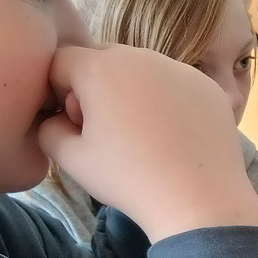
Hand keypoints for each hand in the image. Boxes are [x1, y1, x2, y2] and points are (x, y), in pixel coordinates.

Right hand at [41, 45, 257, 241]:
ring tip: (143, 137)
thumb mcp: (71, 159)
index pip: (61, 61)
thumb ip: (48, 128)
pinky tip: (173, 138)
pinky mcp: (208, 87)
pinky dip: (167, 102)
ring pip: (141, 70)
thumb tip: (57, 117)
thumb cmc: (129, 180)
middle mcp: (142, 56)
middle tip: (107, 130)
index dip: (58, 92)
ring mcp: (181, 69)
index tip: (75, 124)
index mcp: (100, 68)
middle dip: (95, 87)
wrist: (199, 201)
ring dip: (132, 92)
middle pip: (103, 59)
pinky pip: (175, 84)